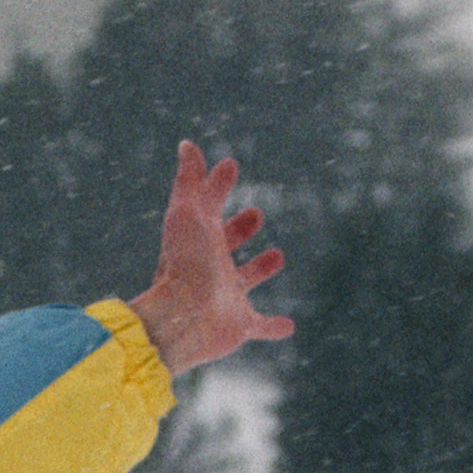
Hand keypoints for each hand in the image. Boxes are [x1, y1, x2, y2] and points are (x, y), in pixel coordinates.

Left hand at [124, 143, 291, 375]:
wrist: (183, 317)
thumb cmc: (186, 263)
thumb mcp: (188, 213)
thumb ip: (190, 180)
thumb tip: (187, 145)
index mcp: (198, 242)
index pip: (210, 210)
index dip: (218, 188)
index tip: (230, 166)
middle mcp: (210, 270)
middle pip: (225, 245)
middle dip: (239, 228)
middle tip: (255, 214)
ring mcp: (225, 299)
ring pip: (244, 281)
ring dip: (259, 269)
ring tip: (277, 255)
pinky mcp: (239, 327)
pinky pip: (260, 327)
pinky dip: (274, 327)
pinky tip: (289, 326)